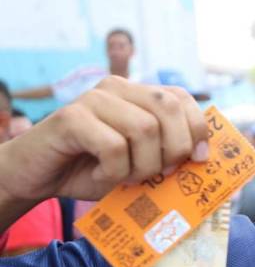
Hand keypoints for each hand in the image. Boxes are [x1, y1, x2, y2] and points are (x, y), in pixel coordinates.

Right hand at [0, 76, 208, 203]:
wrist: (39, 176)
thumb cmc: (93, 169)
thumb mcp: (139, 162)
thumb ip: (168, 154)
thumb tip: (203, 158)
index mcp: (137, 94)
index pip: (181, 98)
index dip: (197, 128)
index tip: (198, 159)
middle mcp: (117, 88)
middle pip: (168, 109)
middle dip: (175, 148)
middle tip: (160, 174)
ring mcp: (93, 99)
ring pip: (144, 129)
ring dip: (143, 166)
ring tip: (126, 178)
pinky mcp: (71, 117)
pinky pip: (114, 146)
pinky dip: (115, 172)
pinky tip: (101, 175)